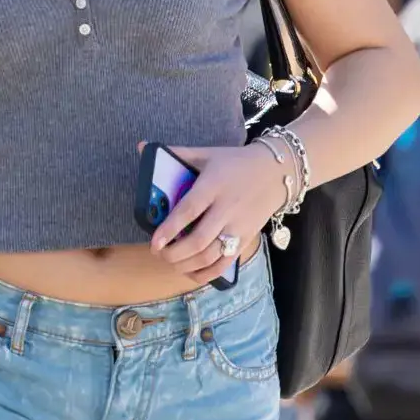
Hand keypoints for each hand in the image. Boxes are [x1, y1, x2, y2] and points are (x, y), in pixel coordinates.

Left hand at [148, 142, 290, 285]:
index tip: (154, 242)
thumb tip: (141, 146)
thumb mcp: (207, 154)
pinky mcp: (248, 237)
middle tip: (158, 253)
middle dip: (174, 253)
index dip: (170, 229)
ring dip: (187, 264)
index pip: (189, 211)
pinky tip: (191, 272)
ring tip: (170, 261)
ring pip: (212, 255)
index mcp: (214, 186)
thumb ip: (176, 154)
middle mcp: (228, 208)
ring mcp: (240, 226)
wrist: (278, 172)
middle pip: (199, 239)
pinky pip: (226, 262)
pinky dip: (207, 273)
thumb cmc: (235, 162)